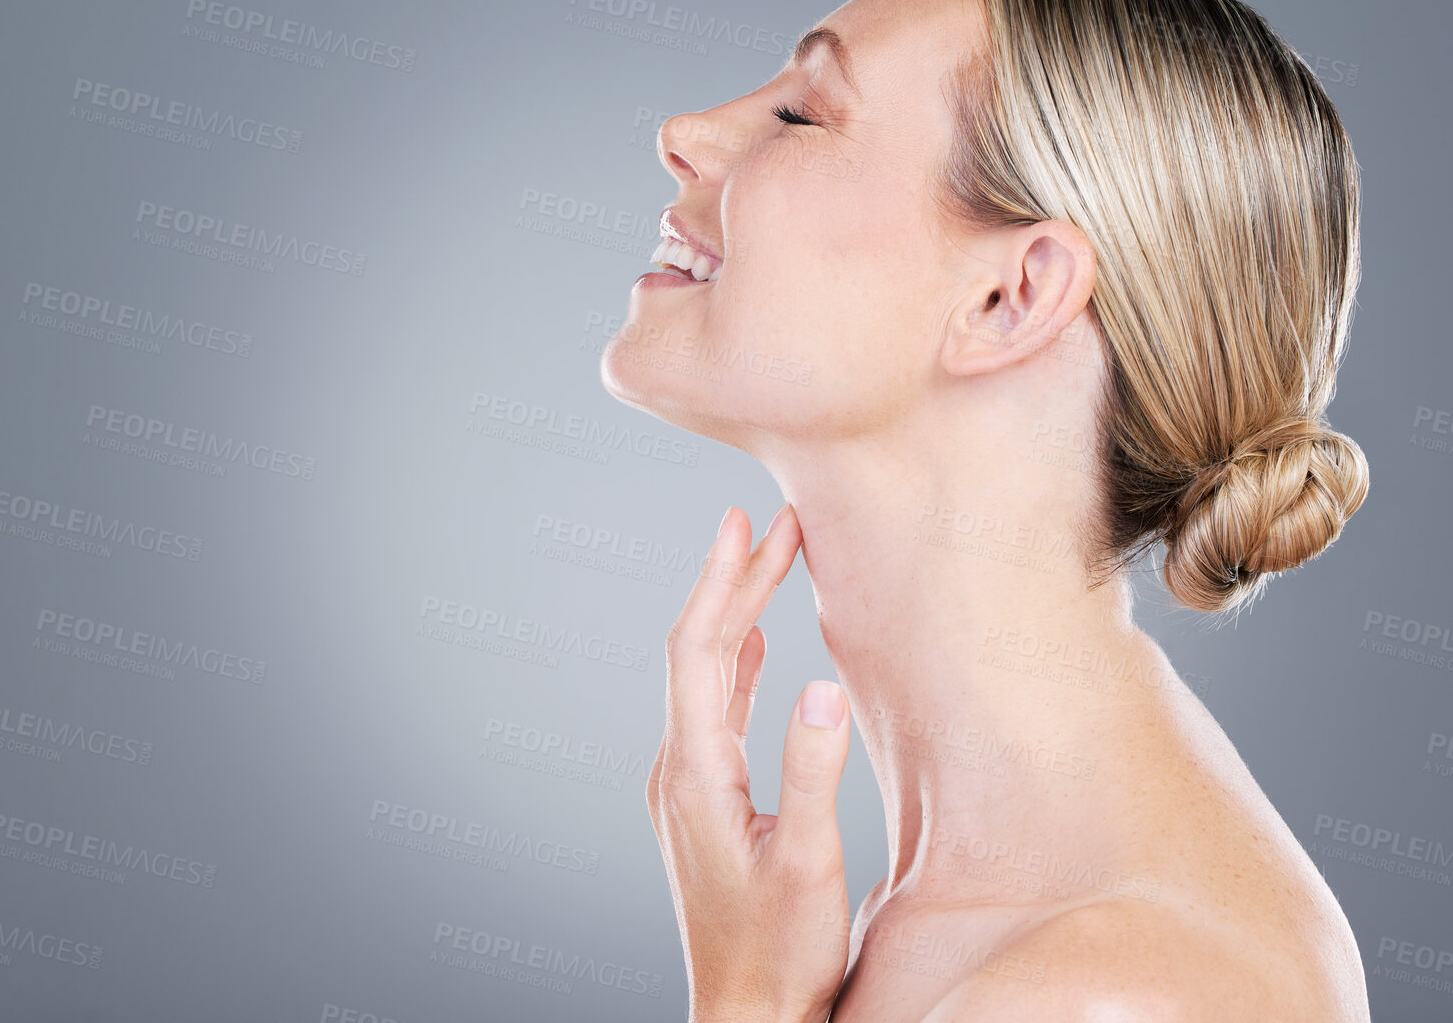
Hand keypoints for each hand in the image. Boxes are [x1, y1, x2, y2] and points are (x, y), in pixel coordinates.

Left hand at [646, 504, 852, 1022]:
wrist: (746, 1015)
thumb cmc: (780, 955)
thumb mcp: (808, 865)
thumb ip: (813, 774)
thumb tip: (820, 684)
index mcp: (695, 775)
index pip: (698, 653)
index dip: (720, 583)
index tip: (743, 525)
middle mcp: (678, 771)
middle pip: (701, 653)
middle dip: (735, 583)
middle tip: (773, 523)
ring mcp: (687, 785)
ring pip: (709, 678)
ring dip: (739, 618)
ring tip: (771, 562)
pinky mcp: (705, 800)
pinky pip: (716, 710)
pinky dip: (739, 666)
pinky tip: (758, 646)